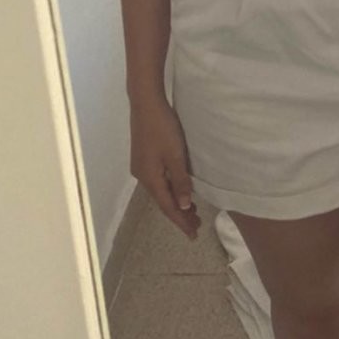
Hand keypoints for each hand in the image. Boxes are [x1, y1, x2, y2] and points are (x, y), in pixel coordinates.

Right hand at [129, 96, 201, 241]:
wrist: (145, 103)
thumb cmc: (163, 128)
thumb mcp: (175, 155)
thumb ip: (180, 181)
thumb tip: (184, 206)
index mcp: (150, 179)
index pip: (168, 207)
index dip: (181, 221)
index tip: (193, 235)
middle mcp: (142, 176)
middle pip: (163, 201)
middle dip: (180, 214)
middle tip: (197, 225)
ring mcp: (141, 166)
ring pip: (161, 191)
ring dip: (175, 201)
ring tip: (192, 211)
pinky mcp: (143, 157)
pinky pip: (159, 181)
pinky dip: (170, 189)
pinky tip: (178, 189)